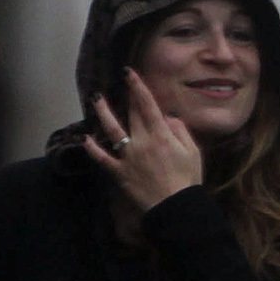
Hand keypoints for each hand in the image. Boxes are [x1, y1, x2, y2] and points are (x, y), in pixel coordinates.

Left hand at [83, 69, 202, 211]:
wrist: (175, 207)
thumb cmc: (188, 179)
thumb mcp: (193, 152)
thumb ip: (180, 131)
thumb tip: (167, 117)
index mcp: (161, 135)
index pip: (147, 105)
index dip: (137, 87)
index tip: (129, 73)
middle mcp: (142, 142)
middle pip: (131, 114)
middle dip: (125, 96)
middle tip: (118, 82)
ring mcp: (128, 157)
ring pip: (112, 131)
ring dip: (103, 113)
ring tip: (96, 100)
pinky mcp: (119, 172)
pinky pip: (103, 159)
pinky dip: (93, 149)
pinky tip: (86, 139)